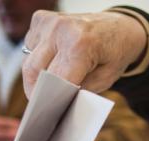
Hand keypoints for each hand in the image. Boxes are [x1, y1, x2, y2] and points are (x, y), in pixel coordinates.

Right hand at [22, 10, 146, 95]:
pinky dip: (39, 58)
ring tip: (54, 80)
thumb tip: (58, 102)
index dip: (51, 99)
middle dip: (39, 91)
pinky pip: (30, 48)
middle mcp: (61, 29)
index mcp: (80, 44)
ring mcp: (49, 22)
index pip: (55, 81)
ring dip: (39, 74)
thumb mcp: (105, 80)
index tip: (47, 113)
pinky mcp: (41, 19)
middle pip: (35, 71)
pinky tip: (54, 58)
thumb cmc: (114, 54)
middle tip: (45, 106)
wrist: (119, 28)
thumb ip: (81, 91)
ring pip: (29, 60)